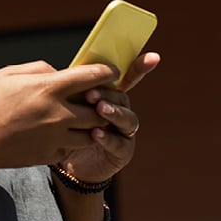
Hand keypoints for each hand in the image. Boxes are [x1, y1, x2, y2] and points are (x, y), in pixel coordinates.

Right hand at [0, 60, 121, 173]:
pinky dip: (69, 141)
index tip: (110, 72)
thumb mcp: (6, 74)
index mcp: (48, 88)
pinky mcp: (49, 155)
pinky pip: (71, 148)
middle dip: (102, 103)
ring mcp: (56, 137)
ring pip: (92, 133)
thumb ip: (37, 69)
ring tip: (79, 120)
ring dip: (90, 125)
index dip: (107, 72)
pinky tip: (56, 135)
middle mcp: (59, 114)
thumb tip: (57, 72)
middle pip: (100, 109)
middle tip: (95, 99)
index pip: (92, 77)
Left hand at [60, 51, 160, 181]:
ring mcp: (124, 133)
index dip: (140, 68)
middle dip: (109, 94)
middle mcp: (122, 112)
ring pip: (128, 119)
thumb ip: (75, 89)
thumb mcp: (70, 106)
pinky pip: (120, 144)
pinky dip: (108, 138)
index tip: (153, 57)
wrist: (67, 162)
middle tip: (91, 93)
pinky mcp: (122, 152)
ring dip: (114, 113)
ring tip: (99, 110)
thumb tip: (70, 70)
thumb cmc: (68, 129)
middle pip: (123, 98)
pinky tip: (96, 134)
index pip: (127, 80)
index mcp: (111, 98)